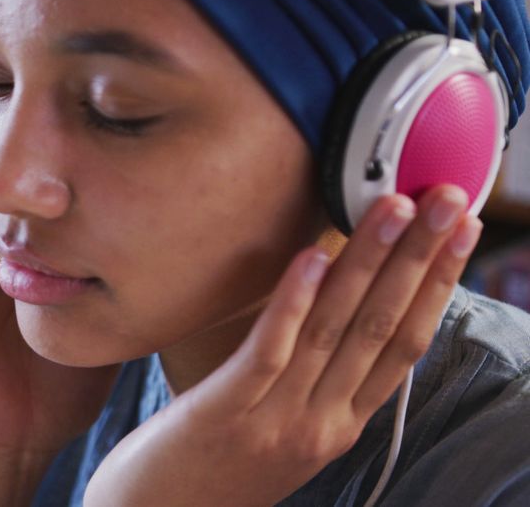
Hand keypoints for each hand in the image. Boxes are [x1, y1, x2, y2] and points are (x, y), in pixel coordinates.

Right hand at [0, 105, 121, 501]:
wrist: (14, 437)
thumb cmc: (60, 391)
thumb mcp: (109, 323)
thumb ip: (131, 288)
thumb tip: (187, 254)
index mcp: (42, 261)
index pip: (53, 192)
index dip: (67, 150)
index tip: (94, 103)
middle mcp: (7, 252)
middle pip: (16, 176)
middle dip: (24, 128)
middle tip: (42, 70)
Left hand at [85, 185, 482, 506]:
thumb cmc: (211, 471)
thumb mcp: (279, 432)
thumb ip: (312, 385)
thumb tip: (331, 317)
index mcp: (339, 427)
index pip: (404, 347)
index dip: (436, 286)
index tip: (459, 232)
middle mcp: (320, 424)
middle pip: (382, 329)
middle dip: (419, 259)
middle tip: (447, 198)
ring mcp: (276, 420)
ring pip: (334, 331)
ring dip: (368, 263)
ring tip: (393, 206)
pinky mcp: (225, 413)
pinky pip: (269, 350)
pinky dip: (294, 301)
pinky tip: (313, 256)